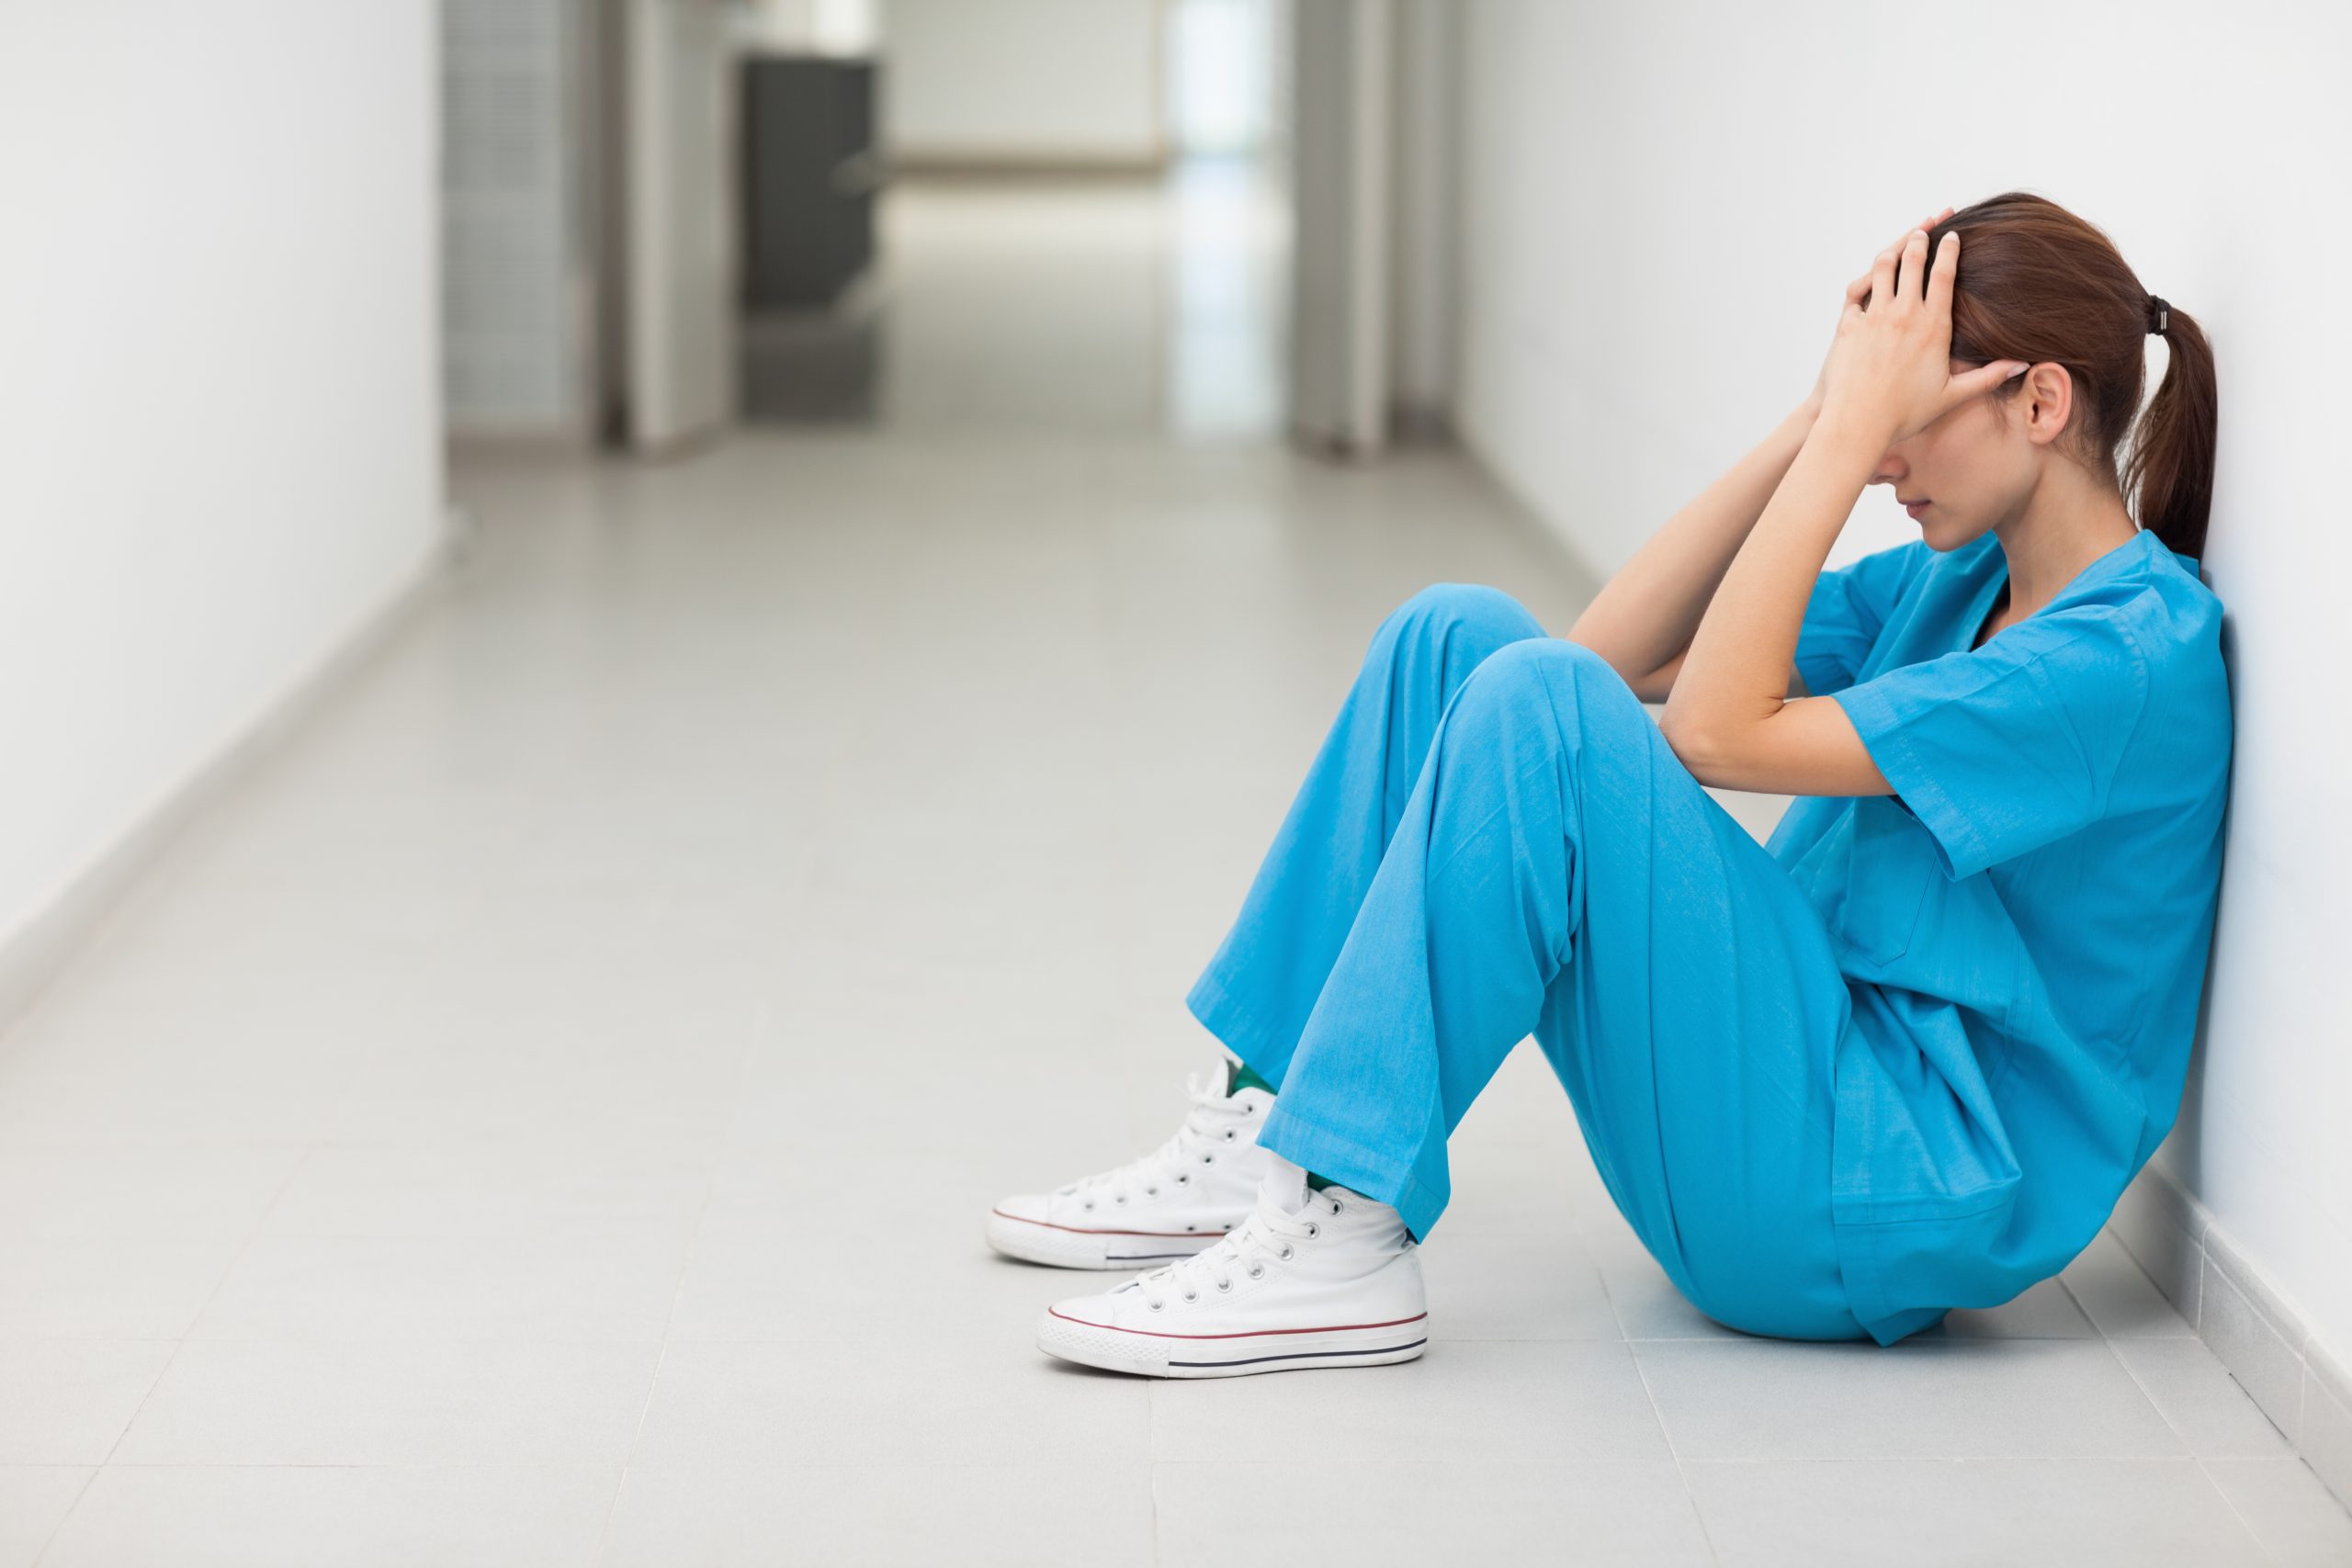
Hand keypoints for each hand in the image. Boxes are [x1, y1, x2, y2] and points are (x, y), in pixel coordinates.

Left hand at [1815, 225, 2027, 443]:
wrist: (1858, 423)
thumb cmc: (1906, 414)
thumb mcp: (1952, 396)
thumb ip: (1988, 376)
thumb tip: (2023, 364)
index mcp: (1933, 327)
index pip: (1944, 275)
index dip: (1949, 251)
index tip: (1952, 236)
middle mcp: (1903, 315)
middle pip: (1913, 262)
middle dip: (1920, 241)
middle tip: (1924, 231)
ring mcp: (1874, 317)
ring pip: (1883, 268)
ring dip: (1893, 251)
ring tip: (1900, 244)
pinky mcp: (1848, 325)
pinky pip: (1856, 291)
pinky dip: (1865, 279)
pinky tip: (1870, 276)